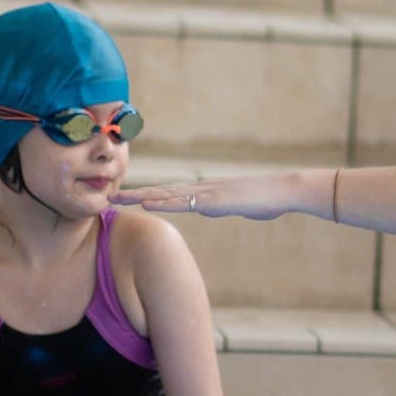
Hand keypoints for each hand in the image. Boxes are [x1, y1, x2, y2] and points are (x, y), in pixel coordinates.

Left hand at [112, 172, 308, 220]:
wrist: (285, 190)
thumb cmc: (268, 199)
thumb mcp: (240, 205)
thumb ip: (225, 205)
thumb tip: (217, 206)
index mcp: (206, 192)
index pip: (171, 194)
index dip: (148, 196)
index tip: (128, 200)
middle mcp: (202, 189)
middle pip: (162, 192)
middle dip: (135, 195)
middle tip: (109, 198)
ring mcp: (207, 193)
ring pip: (167, 195)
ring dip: (140, 197)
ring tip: (118, 199)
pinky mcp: (214, 201)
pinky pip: (184, 203)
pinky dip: (163, 203)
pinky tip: (145, 204)